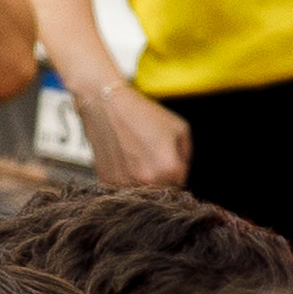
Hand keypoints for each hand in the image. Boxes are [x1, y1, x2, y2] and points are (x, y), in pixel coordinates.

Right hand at [63, 68, 193, 190]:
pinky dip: (124, 175)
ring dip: (141, 178)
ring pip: (140, 190)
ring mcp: (124, 181)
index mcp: (167, 168)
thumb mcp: (179, 127)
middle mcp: (146, 179)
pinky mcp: (106, 179)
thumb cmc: (141, 112)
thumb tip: (183, 170)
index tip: (169, 161)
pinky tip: (123, 156)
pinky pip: (121, 185)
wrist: (106, 103)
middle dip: (160, 177)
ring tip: (135, 153)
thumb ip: (186, 154)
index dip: (176, 172)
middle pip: (160, 190)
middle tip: (150, 155)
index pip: (179, 184)